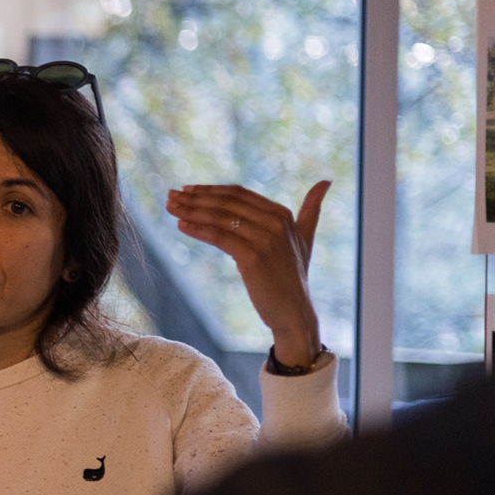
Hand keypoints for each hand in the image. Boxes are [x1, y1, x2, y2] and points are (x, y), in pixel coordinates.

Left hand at [167, 181, 329, 366]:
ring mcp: (265, 238)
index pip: (238, 194)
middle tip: (170, 196)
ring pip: (220, 217)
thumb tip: (325, 182)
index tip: (186, 190)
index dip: (210, 190)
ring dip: (191, 210)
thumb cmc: (293, 278)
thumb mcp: (305, 238)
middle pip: (226, 202)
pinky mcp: (253, 256)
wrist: (294, 312)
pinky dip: (198, 229)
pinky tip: (181, 225)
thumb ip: (311, 211)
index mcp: (282, 214)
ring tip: (169, 207)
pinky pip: (219, 236)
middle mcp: (275, 222)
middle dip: (195, 198)